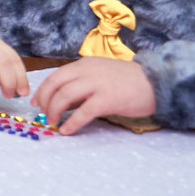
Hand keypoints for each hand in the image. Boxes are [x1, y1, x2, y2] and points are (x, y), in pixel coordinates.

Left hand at [32, 56, 155, 134]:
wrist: (157, 82)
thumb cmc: (129, 82)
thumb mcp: (101, 76)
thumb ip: (82, 85)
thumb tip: (62, 102)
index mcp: (84, 65)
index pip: (55, 76)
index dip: (42, 90)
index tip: (37, 102)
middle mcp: (87, 71)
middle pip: (55, 84)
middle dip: (45, 101)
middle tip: (44, 115)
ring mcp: (97, 84)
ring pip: (65, 96)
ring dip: (54, 111)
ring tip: (54, 123)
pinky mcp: (108, 99)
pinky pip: (83, 112)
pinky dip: (72, 122)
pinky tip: (67, 130)